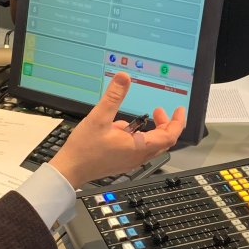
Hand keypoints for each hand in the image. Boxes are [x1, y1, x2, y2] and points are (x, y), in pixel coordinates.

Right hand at [50, 72, 185, 187]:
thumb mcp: (99, 117)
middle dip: (165, 124)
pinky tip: (122, 128)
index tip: (178, 110)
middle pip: (164, 141)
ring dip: (153, 131)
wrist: (70, 170)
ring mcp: (131, 160)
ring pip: (152, 146)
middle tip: (159, 111)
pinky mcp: (123, 161)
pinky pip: (140, 149)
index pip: (169, 136)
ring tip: (141, 118)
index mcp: (138, 147)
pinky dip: (140, 137)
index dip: (177, 122)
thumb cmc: (84, 150)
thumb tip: (123, 78)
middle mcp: (138, 156)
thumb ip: (113, 96)